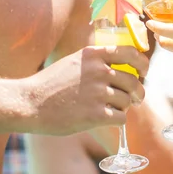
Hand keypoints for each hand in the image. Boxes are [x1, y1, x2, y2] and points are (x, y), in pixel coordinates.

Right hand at [24, 46, 148, 134]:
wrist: (29, 104)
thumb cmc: (50, 84)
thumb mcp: (73, 61)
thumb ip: (96, 61)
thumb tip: (125, 66)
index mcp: (93, 55)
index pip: (131, 53)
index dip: (142, 64)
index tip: (144, 72)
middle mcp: (98, 71)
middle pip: (133, 81)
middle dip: (137, 92)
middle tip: (135, 99)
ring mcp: (97, 92)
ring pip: (128, 101)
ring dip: (123, 107)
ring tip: (111, 109)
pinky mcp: (95, 114)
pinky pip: (121, 118)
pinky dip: (117, 120)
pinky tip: (106, 119)